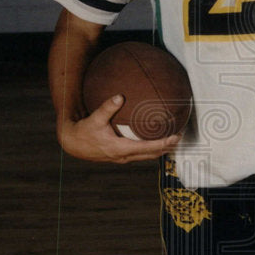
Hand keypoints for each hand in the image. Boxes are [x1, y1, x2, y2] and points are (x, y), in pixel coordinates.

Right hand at [58, 94, 181, 163]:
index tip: (176, 137)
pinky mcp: (120, 156)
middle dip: (167, 147)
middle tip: (181, 137)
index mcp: (120, 148)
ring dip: (161, 150)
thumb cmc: (83, 131)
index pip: (148, 147)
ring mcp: (123, 158)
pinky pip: (140, 154)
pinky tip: (155, 140)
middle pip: (152, 155)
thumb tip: (119, 96)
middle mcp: (124, 156)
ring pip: (147, 156)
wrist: (73, 144)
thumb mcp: (94, 119)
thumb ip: (107, 108)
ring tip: (173, 140)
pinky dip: (151, 149)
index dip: (164, 143)